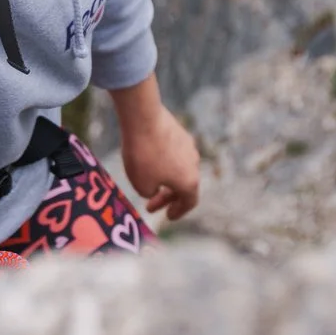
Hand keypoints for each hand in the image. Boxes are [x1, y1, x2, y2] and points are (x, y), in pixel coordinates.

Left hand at [109, 79, 201, 222]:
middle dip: (166, 197)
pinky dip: (163, 161)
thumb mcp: (141, 186)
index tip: (168, 217)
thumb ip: (150, 193)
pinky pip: (173, 152)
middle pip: (184, 185)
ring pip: (179, 168)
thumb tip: (153, 186)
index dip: (179, 212)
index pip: (189, 202)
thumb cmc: (143, 156)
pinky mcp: (178, 131)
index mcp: (190, 181)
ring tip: (147, 181)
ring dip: (166, 178)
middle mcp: (194, 164)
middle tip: (150, 204)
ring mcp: (188, 145)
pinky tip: (149, 160)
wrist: (143, 118)